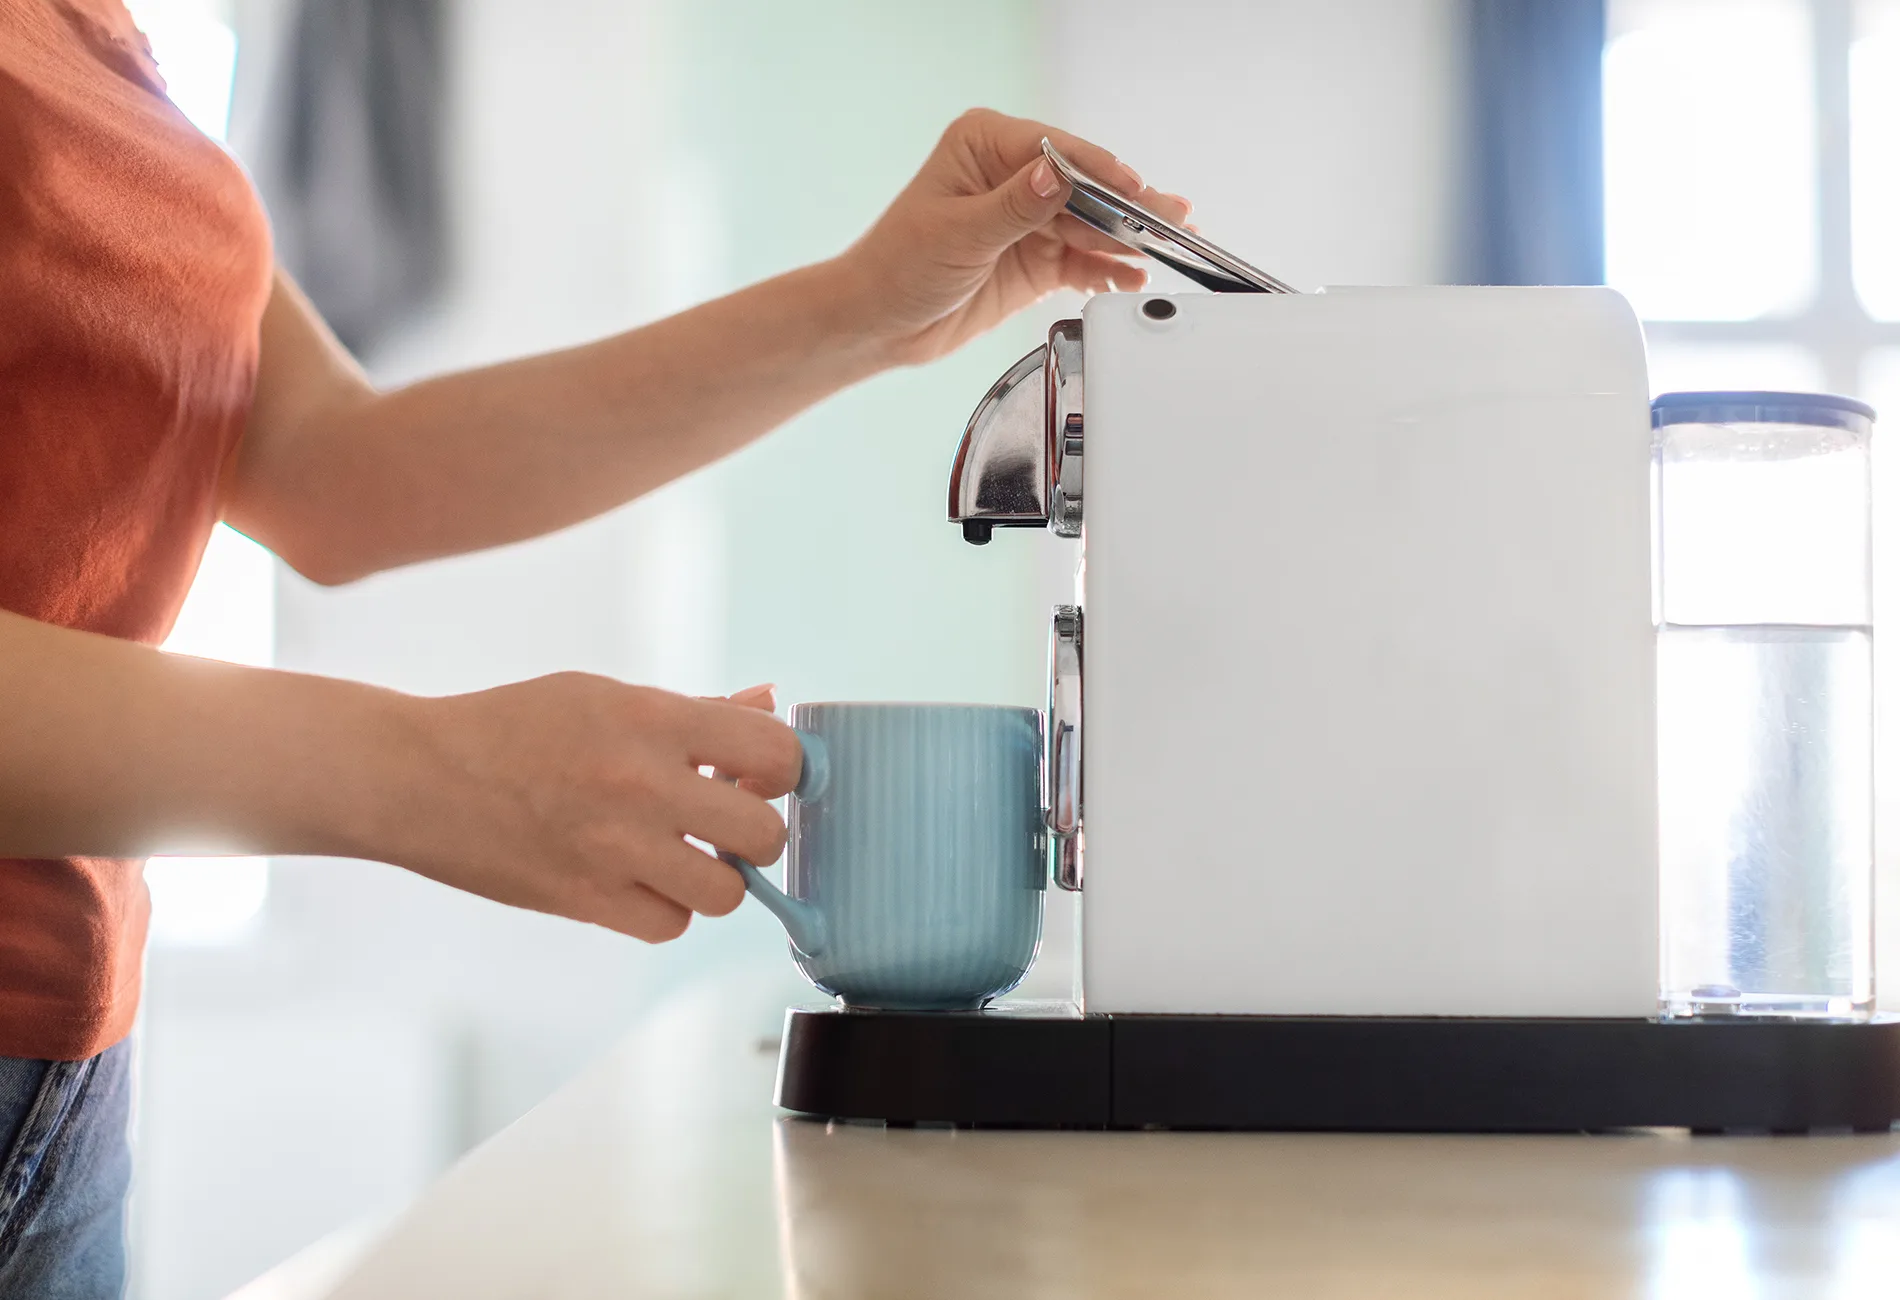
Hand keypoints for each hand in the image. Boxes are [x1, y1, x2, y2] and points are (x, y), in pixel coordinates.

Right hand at [401, 674, 801, 941]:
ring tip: (684, 854)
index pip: (775, 752)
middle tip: (729, 821)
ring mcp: (615, 850)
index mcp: (652, 720)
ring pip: (727, 893)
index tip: (767, 775)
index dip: (787, 768)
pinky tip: (643, 880)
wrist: (418, 777)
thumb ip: (698, 709)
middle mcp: (641, 785)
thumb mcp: (606, 696)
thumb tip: (768, 700)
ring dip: (717, 877)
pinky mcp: (586, 902)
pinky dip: (667, 908)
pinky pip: (671, 924)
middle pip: (765, 833)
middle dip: (758, 831)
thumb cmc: (516, 726)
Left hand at [842, 108, 1193, 365]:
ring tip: (1165, 249)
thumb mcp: (957, 234)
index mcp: (986, 145)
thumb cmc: (897, 267)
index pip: (1057, 151)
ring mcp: (1028, 217)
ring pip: (1090, 224)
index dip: (1100, 173)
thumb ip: (1013, 207)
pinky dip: (1107, 271)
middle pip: (1083, 188)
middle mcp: (1012, 174)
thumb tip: (1054, 175)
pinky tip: (1131, 277)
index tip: (1134, 189)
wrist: (880, 323)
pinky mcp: (1037, 257)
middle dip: (1126, 207)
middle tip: (1171, 219)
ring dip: (1125, 241)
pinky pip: (1083, 260)